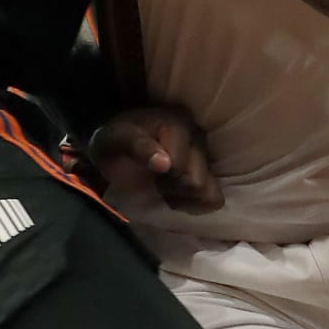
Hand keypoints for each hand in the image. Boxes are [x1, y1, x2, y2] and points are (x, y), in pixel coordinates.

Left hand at [87, 106, 223, 213]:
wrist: (117, 148)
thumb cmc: (116, 142)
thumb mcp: (115, 139)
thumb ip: (138, 146)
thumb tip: (165, 163)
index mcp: (177, 123)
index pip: (179, 165)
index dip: (162, 174)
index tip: (149, 169)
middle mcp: (198, 137)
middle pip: (195, 181)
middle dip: (171, 186)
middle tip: (155, 179)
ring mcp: (206, 156)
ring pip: (208, 192)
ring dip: (183, 196)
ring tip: (165, 186)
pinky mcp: (209, 175)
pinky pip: (214, 199)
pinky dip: (194, 204)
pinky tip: (176, 196)